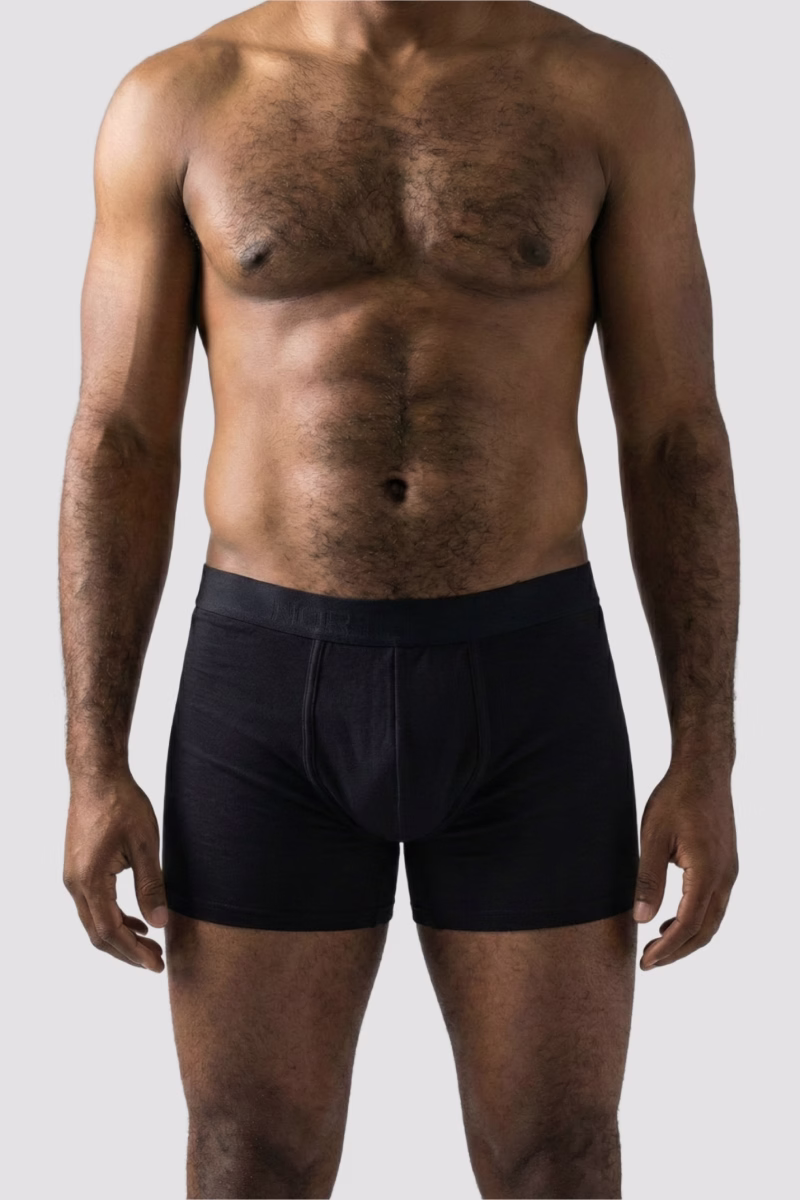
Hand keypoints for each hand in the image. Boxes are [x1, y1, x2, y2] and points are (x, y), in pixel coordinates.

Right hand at [63, 770, 167, 970]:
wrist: (97, 776)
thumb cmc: (122, 804)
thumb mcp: (146, 845)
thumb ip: (151, 886)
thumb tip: (160, 924)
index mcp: (90, 880)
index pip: (110, 931)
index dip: (133, 953)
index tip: (156, 964)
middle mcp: (75, 883)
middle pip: (98, 934)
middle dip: (127, 952)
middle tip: (156, 962)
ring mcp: (73, 876)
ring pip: (93, 921)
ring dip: (120, 936)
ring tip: (150, 945)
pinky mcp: (78, 868)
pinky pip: (93, 905)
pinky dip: (113, 917)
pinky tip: (137, 920)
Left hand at [632, 762, 738, 969]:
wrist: (704, 771)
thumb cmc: (676, 798)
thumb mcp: (653, 837)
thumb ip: (648, 879)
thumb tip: (641, 919)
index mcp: (707, 872)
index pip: (688, 924)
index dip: (668, 948)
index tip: (647, 962)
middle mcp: (724, 877)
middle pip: (705, 930)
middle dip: (677, 951)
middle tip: (649, 962)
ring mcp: (729, 872)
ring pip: (713, 920)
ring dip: (687, 938)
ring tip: (658, 947)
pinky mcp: (726, 865)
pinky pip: (715, 904)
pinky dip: (696, 921)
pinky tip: (673, 920)